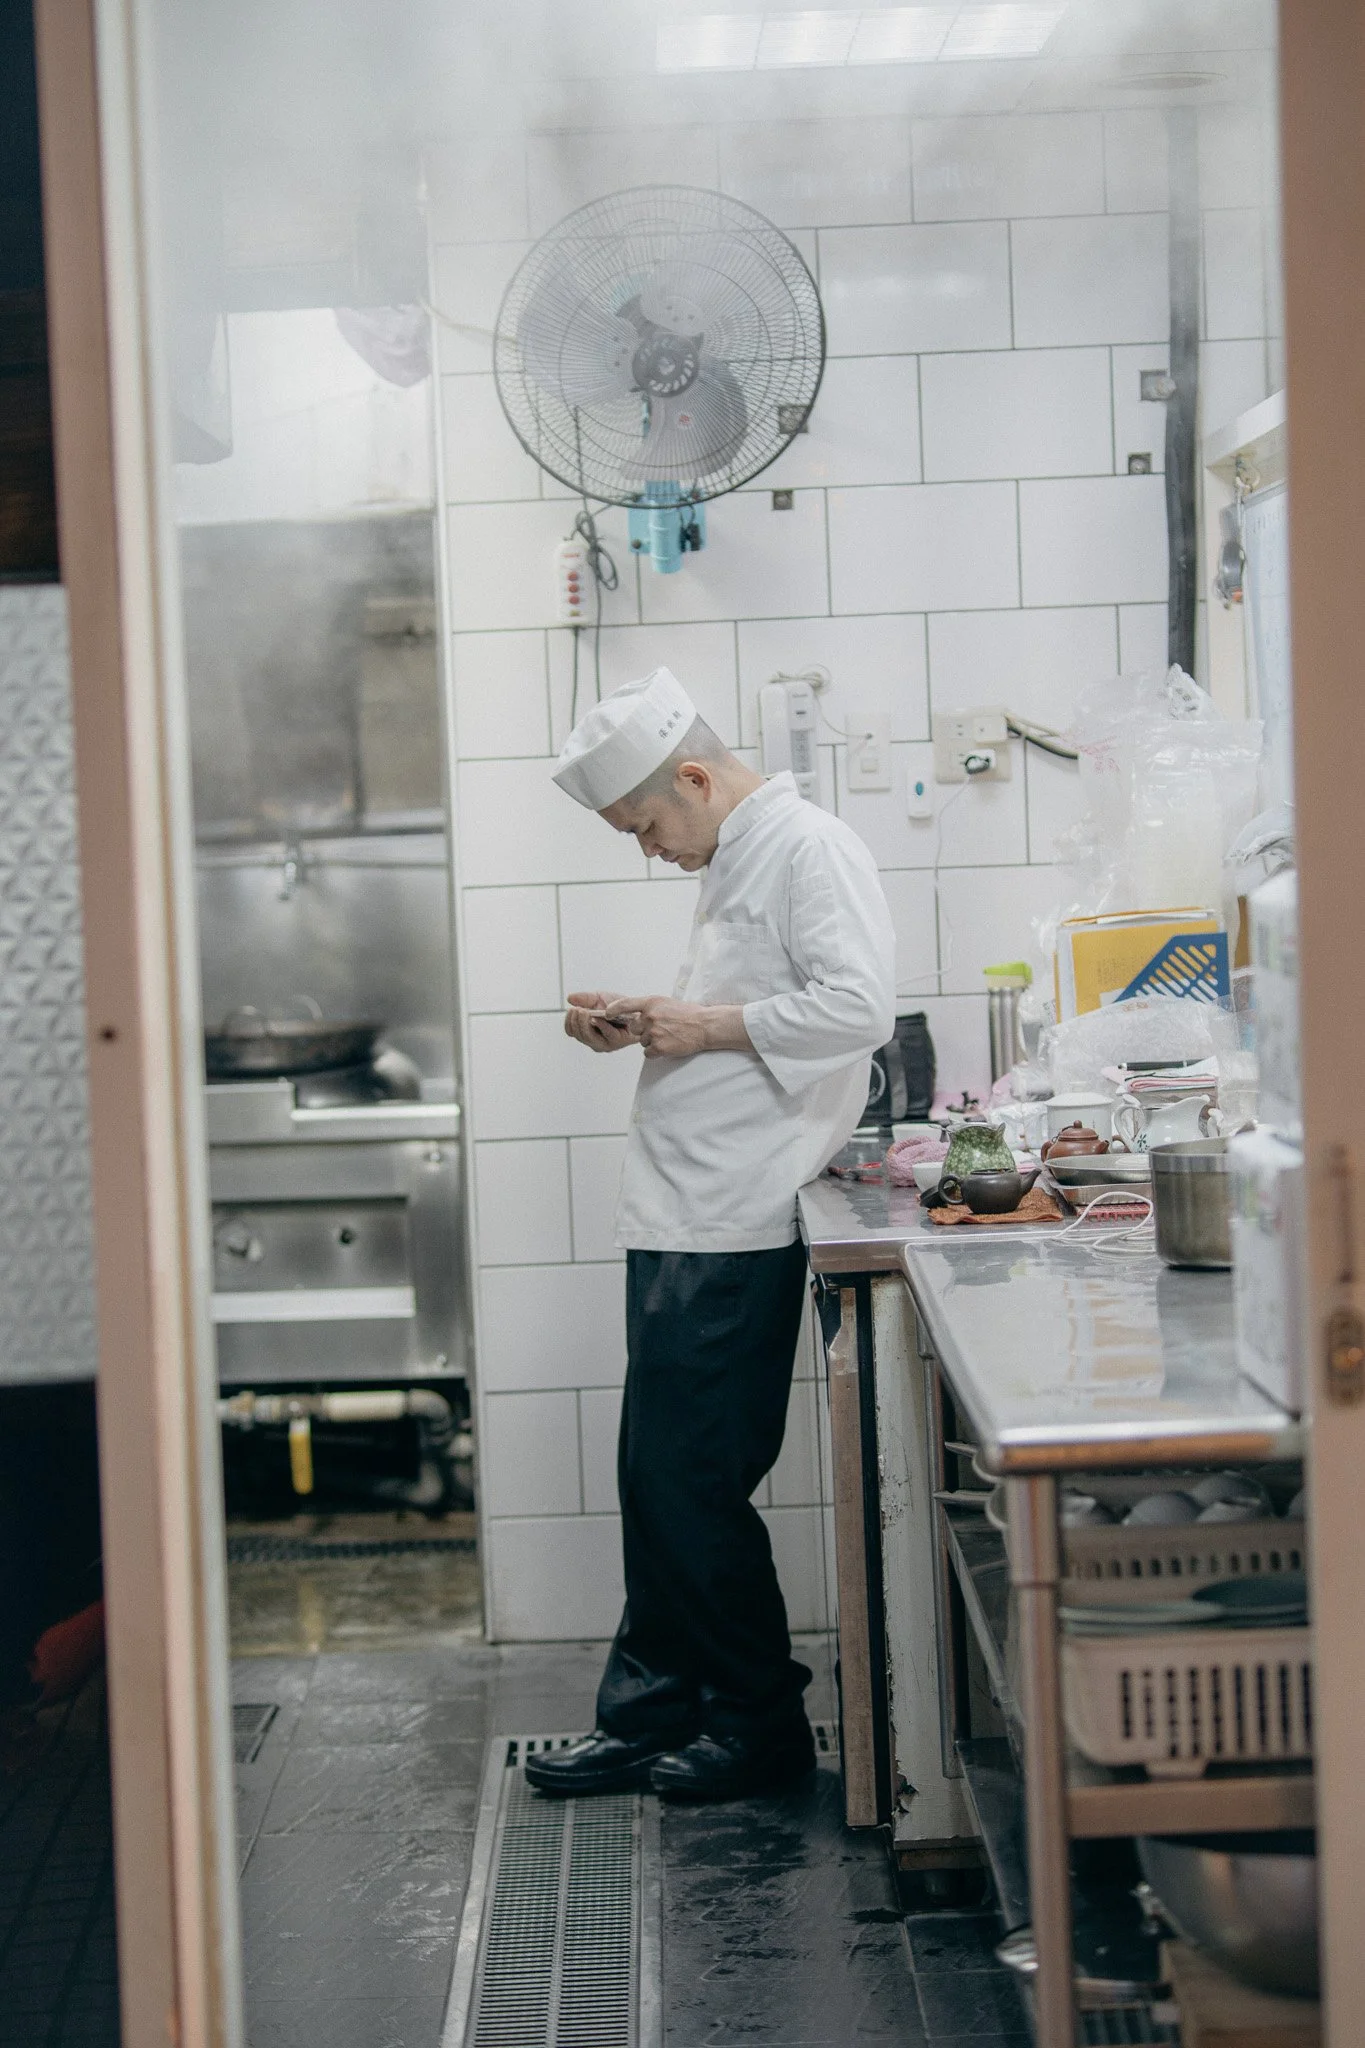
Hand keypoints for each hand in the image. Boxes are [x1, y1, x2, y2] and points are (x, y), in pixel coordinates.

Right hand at [564, 991, 637, 1053]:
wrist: (637, 1009)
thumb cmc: (617, 1007)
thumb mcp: (598, 998)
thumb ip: (584, 998)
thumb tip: (570, 998)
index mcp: (586, 1030)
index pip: (571, 1030)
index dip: (569, 1022)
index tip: (571, 1010)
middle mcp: (593, 1039)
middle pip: (578, 1035)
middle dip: (576, 1022)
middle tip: (578, 1010)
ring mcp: (605, 1043)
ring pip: (589, 1038)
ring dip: (585, 1024)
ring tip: (584, 1012)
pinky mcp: (618, 1042)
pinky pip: (607, 1035)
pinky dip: (601, 1026)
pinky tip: (597, 1018)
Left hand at [602, 996, 751, 1058]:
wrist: (705, 1026)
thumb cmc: (688, 1014)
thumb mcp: (667, 1003)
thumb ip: (650, 1008)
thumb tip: (636, 1016)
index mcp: (651, 1003)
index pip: (625, 1004)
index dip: (613, 1009)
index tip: (607, 1013)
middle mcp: (650, 1017)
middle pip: (634, 1028)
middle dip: (642, 1031)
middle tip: (659, 1030)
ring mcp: (654, 1032)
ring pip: (642, 1041)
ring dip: (652, 1042)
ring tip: (668, 1036)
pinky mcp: (659, 1047)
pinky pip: (648, 1053)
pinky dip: (656, 1052)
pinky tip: (668, 1045)